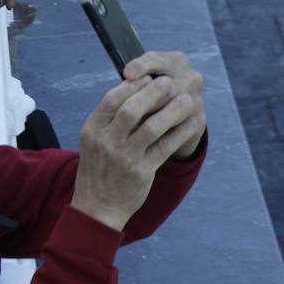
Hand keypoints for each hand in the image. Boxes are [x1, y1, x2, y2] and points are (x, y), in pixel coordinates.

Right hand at [71, 66, 204, 230]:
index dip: (132, 86)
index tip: (148, 76)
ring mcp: (125, 157)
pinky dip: (179, 134)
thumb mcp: (92, 140)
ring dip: (172, 111)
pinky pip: (164, 148)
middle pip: (132, 110)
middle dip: (153, 93)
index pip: (112, 99)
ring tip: (186, 100)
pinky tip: (190, 124)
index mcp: (93, 129)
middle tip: (169, 82)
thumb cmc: (97, 168)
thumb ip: (108, 118)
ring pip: (152, 128)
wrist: (97, 207)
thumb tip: (133, 90)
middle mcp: (107, 141)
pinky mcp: (142, 172)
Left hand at [124, 51, 205, 160]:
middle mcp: (191, 78)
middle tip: (125, 107)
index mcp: (177, 61)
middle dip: (144, 96)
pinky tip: (144, 137)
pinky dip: (161, 132)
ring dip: (151, 116)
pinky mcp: (198, 121)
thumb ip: (136, 75)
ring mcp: (197, 100)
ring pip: (172, 107)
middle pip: (165, 86)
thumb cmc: (154, 90)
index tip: (126, 73)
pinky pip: (179, 127)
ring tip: (130, 124)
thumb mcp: (146, 78)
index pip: (157, 60)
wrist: (178, 113)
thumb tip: (127, 76)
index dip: (141, 66)